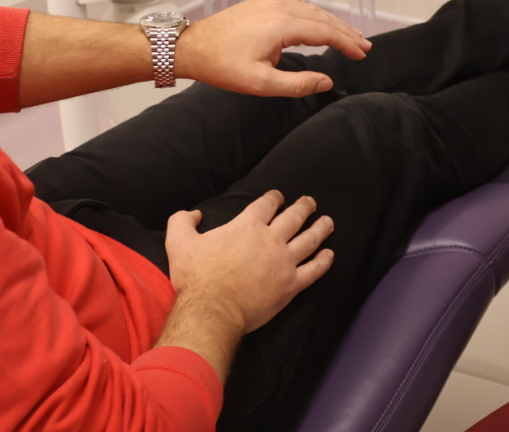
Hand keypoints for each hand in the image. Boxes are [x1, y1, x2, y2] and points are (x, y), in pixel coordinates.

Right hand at [165, 190, 335, 334]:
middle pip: (294, 217)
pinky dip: (324, 261)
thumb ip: (182, 221)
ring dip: (321, 228)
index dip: (274, 197)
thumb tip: (194, 213)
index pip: (267, 204)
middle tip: (310, 202)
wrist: (211, 311)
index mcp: (248, 226)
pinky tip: (329, 255)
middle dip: (304, 207)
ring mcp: (284, 262)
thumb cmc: (196, 277)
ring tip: (328, 222)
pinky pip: (314, 270)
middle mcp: (271, 239)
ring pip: (310, 239)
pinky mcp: (291, 284)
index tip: (279, 197)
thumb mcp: (179, 243)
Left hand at [177, 0, 370, 97]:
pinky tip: (317, 21)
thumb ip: (297, 84)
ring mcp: (270, 3)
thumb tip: (327, 81)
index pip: (327, 32)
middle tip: (364, 45)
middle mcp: (280, 8)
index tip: (362, 54)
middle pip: (323, 18)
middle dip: (346, 32)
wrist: (190, 46)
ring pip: (311, 10)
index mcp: (283, 25)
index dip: (348, 44)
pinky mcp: (261, 3)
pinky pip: (296, 5)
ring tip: (348, 34)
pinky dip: (314, 14)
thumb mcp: (260, 83)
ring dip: (332, 22)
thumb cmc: (221, 65)